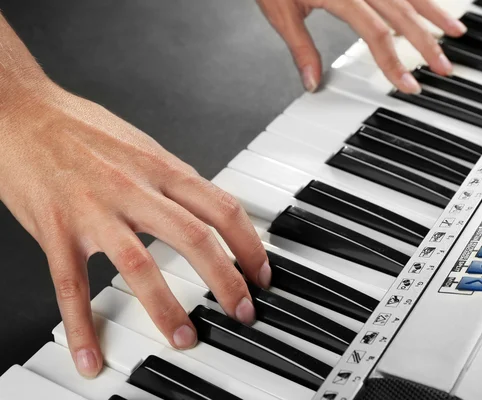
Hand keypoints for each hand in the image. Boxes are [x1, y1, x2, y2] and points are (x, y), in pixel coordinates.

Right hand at [0, 76, 269, 377]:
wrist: (20, 112)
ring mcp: (95, 210)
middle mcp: (133, 188)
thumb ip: (174, 181)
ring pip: (140, 266)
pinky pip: (71, 286)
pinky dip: (83, 325)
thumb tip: (206, 209)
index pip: (222, 208)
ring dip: (166, 309)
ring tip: (184, 337)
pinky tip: (92, 354)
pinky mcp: (56, 230)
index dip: (250, 245)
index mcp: (160, 168)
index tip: (260, 273)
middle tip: (242, 311)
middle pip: (195, 238)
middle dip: (227, 281)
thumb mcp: (142, 147)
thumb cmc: (80, 128)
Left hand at [257, 0, 466, 92]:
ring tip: (455, 32)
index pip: (377, 35)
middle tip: (443, 68)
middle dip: (426, 44)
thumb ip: (301, 47)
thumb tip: (312, 82)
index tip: (408, 85)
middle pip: (403, 15)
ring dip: (435, 13)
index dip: (394, 63)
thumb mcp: (280, 11)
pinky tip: (435, 5)